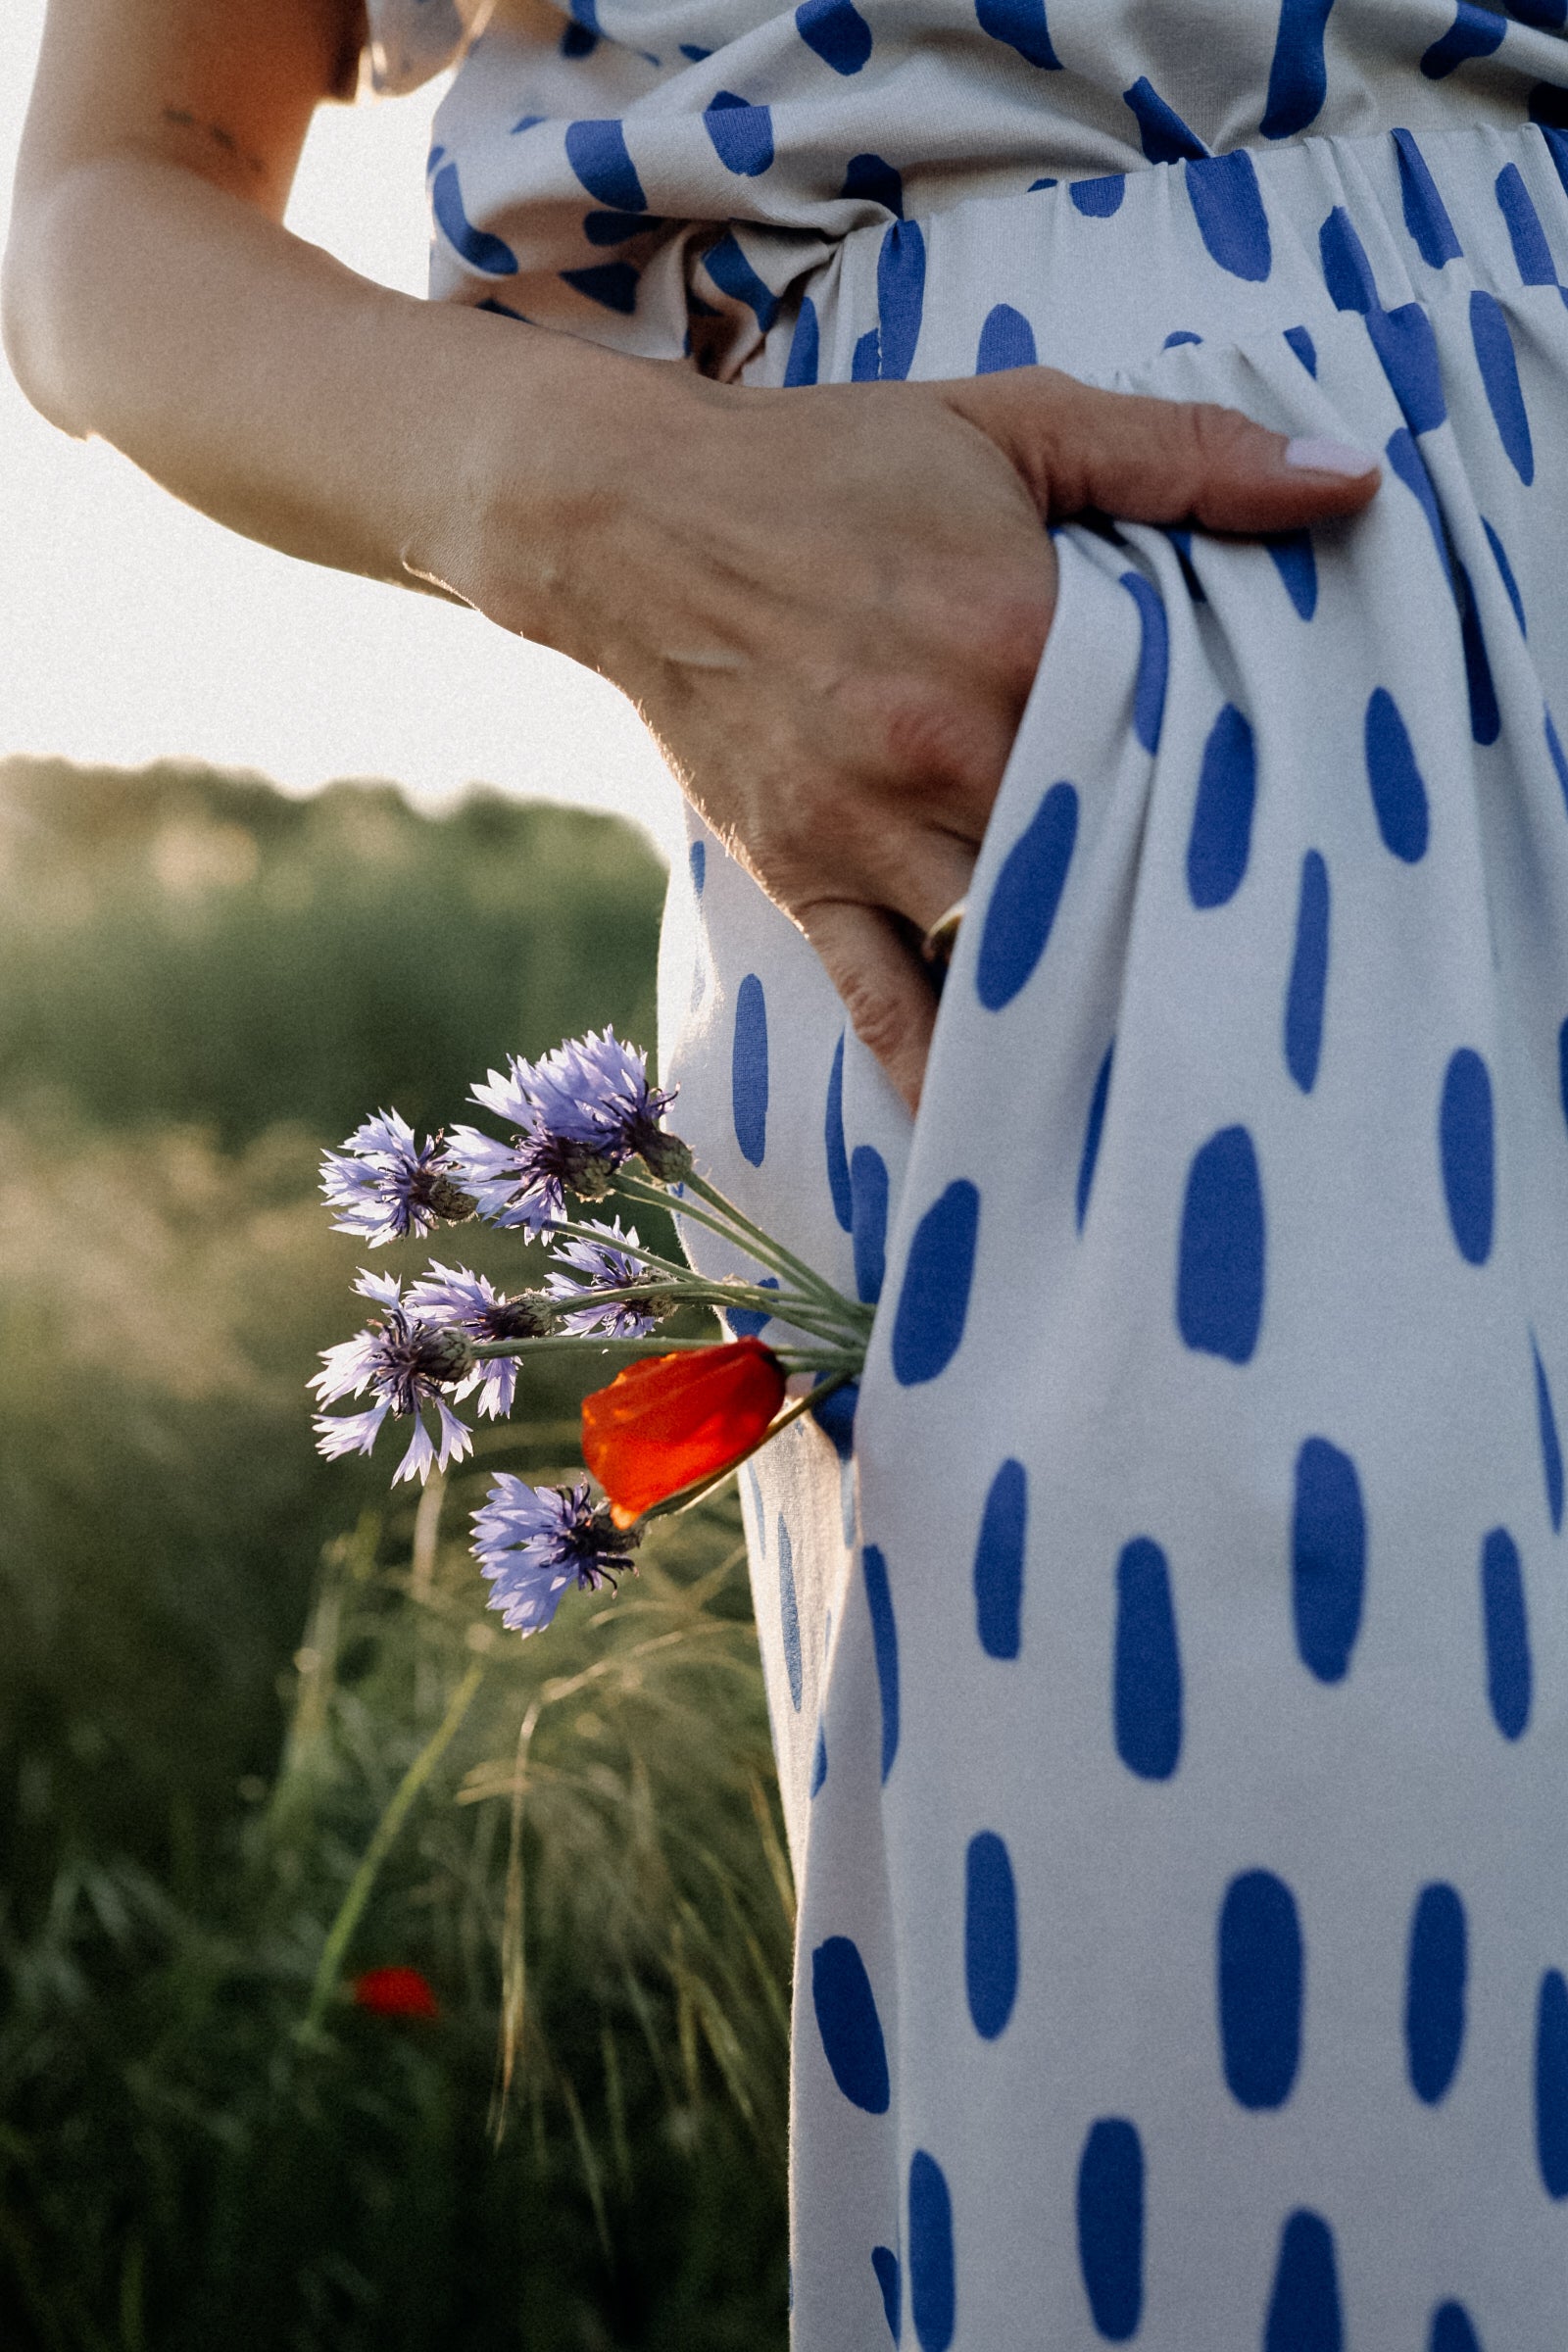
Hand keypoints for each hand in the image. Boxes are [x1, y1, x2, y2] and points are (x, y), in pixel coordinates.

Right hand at [463, 359, 1379, 1110]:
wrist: (635, 518)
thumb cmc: (835, 464)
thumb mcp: (1015, 422)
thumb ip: (1186, 455)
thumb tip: (1350, 480)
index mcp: (1018, 634)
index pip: (1173, 742)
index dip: (1247, 794)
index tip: (1313, 838)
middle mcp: (946, 749)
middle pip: (1101, 861)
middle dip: (1179, 911)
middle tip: (1277, 976)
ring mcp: (868, 831)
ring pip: (1005, 948)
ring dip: (1085, 998)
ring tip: (1180, 1068)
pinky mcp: (805, 882)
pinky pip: (883, 1003)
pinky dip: (943, 1073)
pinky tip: (1006, 1135)